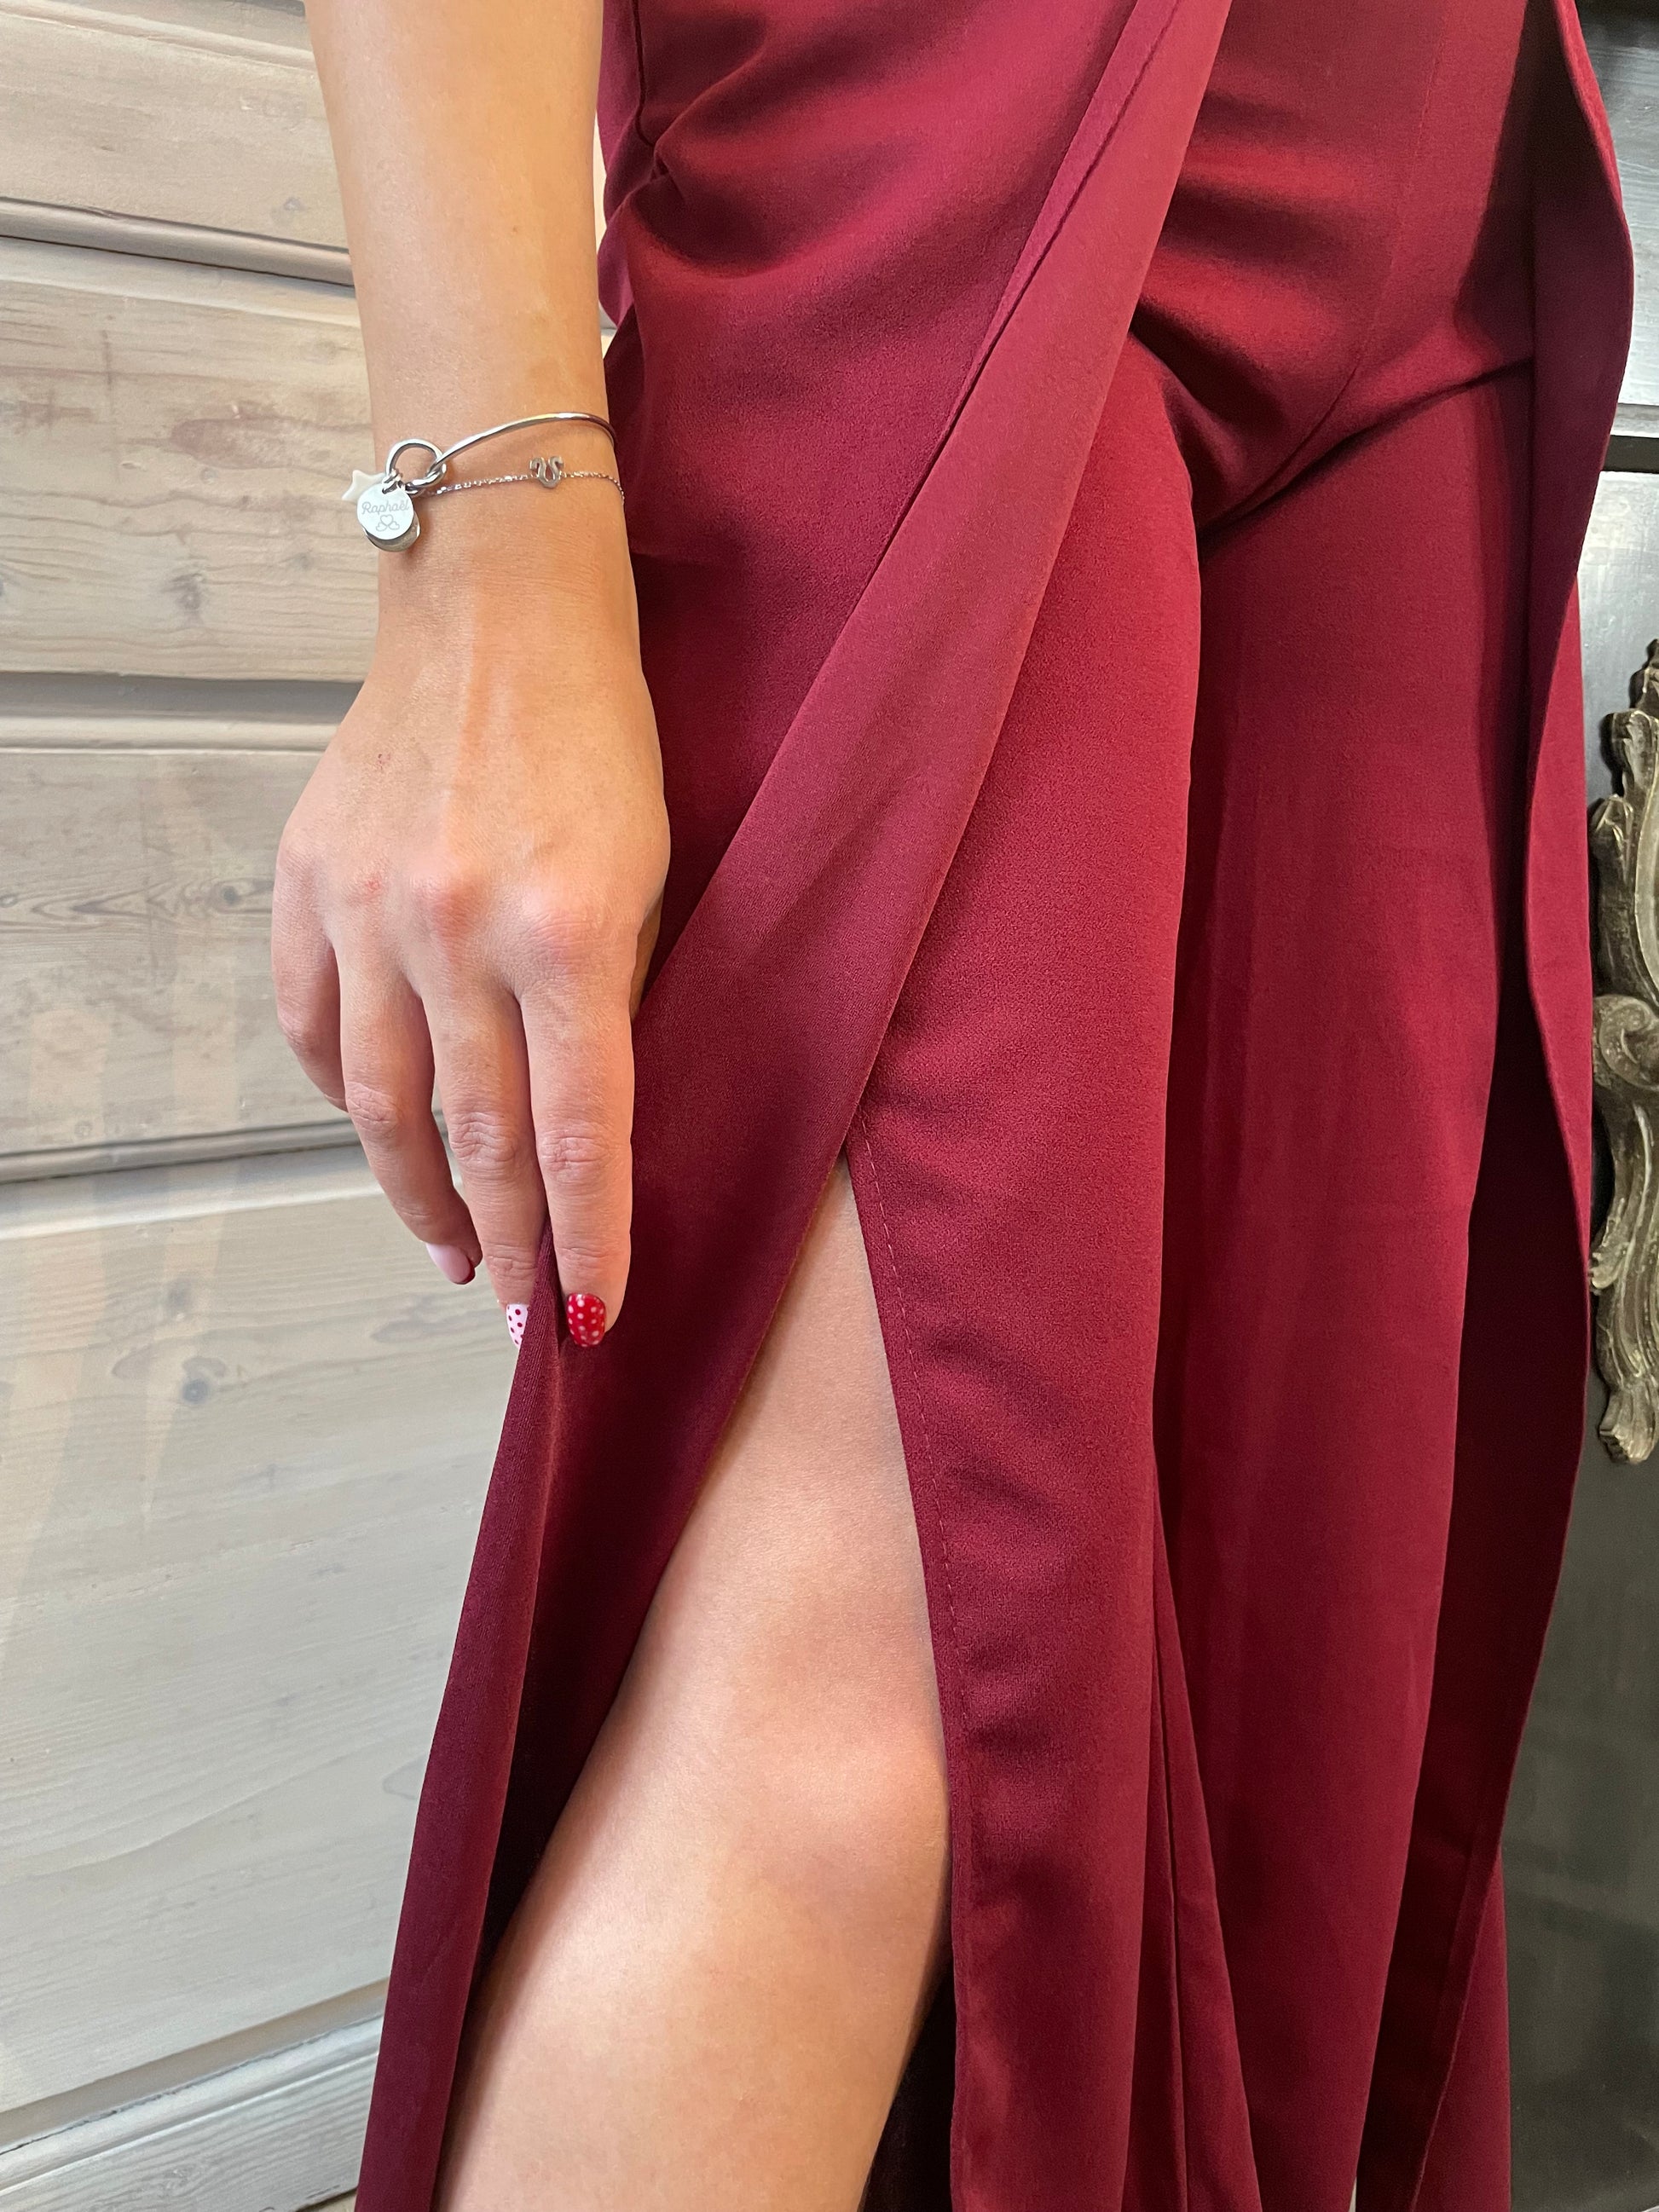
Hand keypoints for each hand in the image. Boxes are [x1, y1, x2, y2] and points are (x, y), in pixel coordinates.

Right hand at [271, 562, 668, 1343]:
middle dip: (506, 1240)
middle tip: (517, 1307)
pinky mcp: (307, 883)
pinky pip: (317, 1030)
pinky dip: (348, 1099)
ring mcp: (368, 908)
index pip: (579, 1131)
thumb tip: (584, 1123)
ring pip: (382, 1106)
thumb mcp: (650, 872)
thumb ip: (612, 998)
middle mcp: (458, 929)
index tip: (588, 1313)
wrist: (495, 611)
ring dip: (417, 1196)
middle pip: (477, 1137)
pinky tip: (384, 1138)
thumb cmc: (602, 739)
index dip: (586, 1237)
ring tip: (450, 1251)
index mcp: (568, 931)